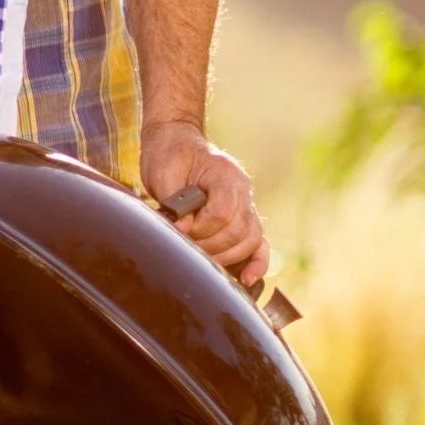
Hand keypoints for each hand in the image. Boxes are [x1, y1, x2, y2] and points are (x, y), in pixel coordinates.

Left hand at [141, 122, 269, 292]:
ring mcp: (246, 205)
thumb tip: (184, 227)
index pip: (222, 213)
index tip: (178, 226)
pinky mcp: (242, 218)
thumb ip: (176, 202)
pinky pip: (259, 243)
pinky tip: (247, 280)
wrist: (177, 145)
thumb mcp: (165, 175)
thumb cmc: (169, 158)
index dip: (200, 227)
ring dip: (225, 257)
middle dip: (208, 246)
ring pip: (250, 241)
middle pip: (238, 232)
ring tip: (200, 258)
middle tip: (184, 245)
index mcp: (226, 176)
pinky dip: (256, 262)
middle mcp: (242, 191)